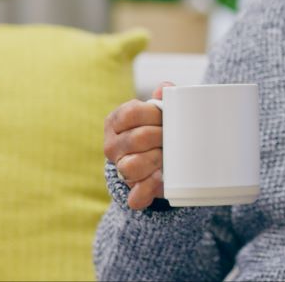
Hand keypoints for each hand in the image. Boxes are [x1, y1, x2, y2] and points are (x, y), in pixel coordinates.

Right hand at [102, 81, 171, 209]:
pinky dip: (148, 189)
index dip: (153, 115)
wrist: (157, 159)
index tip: (165, 117)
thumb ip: (162, 98)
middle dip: (161, 137)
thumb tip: (166, 88)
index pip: (130, 113)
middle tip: (172, 137)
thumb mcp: (158, 111)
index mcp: (116, 121)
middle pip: (137, 139)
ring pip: (132, 166)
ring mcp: (119, 169)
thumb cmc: (157, 128)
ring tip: (167, 156)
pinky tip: (158, 179)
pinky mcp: (131, 191)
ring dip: (156, 160)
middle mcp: (112, 146)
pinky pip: (135, 195)